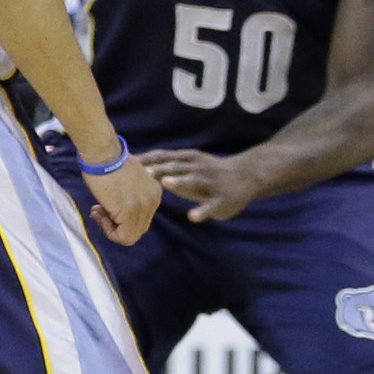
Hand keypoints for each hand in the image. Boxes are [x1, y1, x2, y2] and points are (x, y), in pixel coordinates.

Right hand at [84, 153, 165, 242]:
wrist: (102, 152)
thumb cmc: (108, 162)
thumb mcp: (126, 181)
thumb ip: (129, 197)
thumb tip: (118, 214)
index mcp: (154, 192)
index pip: (142, 219)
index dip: (122, 219)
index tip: (107, 206)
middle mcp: (154, 200)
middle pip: (138, 228)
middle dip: (117, 224)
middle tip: (99, 210)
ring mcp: (144, 206)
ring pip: (131, 235)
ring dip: (110, 228)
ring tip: (98, 210)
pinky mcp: (131, 212)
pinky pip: (124, 237)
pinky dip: (109, 231)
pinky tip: (98, 212)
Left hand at [138, 146, 261, 225]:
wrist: (247, 175)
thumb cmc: (211, 173)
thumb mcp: (189, 166)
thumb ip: (167, 168)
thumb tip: (138, 169)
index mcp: (188, 159)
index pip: (163, 157)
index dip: (145, 159)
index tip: (125, 163)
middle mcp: (198, 167)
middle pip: (176, 166)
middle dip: (159, 168)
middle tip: (141, 171)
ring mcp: (211, 182)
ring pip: (194, 180)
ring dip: (180, 181)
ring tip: (166, 184)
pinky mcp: (223, 198)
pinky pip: (212, 205)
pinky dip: (203, 210)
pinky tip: (193, 217)